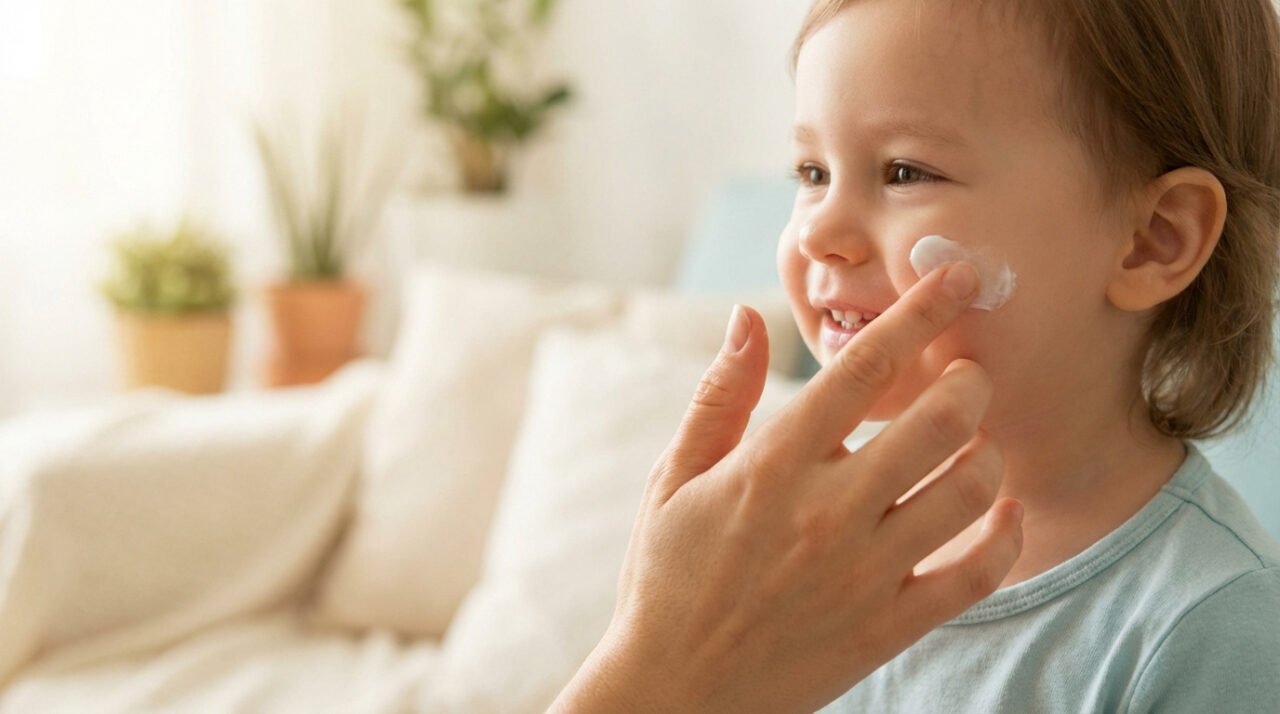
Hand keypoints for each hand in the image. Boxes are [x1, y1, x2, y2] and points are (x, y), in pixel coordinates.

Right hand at [548, 262, 1022, 713]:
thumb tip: (745, 317)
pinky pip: (976, 574)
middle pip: (938, 420)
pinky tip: (1003, 510)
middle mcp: (826, 512)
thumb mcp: (673, 479)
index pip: (862, 368)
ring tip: (974, 442)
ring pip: (970, 490)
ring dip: (988, 452)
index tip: (958, 277)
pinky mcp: (888, 626)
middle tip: (967, 372)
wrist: (675, 693)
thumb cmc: (668, 577)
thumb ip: (718, 396)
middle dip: (969, 380)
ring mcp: (864, 572)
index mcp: (771, 465)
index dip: (918, 311)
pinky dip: (1006, 535)